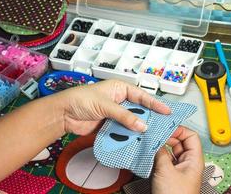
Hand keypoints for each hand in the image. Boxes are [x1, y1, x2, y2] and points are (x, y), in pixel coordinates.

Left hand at [56, 79, 170, 134]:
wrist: (63, 114)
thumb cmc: (82, 99)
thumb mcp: (106, 105)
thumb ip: (124, 116)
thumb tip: (142, 126)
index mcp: (120, 89)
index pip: (141, 96)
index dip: (154, 103)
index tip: (166, 111)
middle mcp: (119, 100)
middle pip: (138, 110)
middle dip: (147, 118)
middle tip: (161, 127)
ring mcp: (114, 114)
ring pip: (130, 122)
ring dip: (137, 129)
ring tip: (150, 136)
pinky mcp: (108, 125)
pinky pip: (121, 131)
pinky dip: (127, 136)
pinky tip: (134, 141)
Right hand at [152, 126, 203, 193]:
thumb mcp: (166, 171)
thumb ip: (160, 152)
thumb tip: (154, 139)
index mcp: (194, 159)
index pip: (191, 136)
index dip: (179, 130)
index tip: (165, 128)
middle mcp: (187, 162)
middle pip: (179, 142)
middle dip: (167, 137)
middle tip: (153, 133)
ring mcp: (178, 168)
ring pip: (170, 150)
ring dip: (160, 146)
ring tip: (149, 141)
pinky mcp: (169, 173)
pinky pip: (164, 159)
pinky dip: (157, 154)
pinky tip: (148, 152)